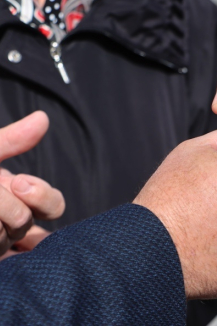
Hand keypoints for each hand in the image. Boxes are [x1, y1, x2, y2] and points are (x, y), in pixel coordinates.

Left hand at [0, 112, 64, 255]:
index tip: (18, 183)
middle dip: (17, 212)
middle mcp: (11, 224)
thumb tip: (43, 117)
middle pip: (39, 228)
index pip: (52, 205)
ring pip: (15, 240)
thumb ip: (12, 140)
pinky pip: (9, 260)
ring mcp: (1, 244)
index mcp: (14, 196)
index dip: (41, 196)